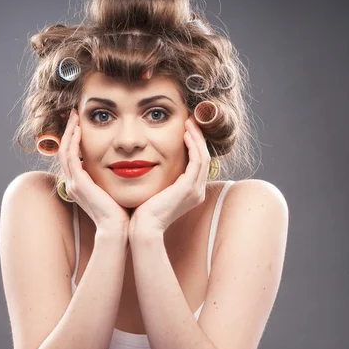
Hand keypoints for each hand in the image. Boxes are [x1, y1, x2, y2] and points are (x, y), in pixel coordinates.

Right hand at [58, 108, 129, 234]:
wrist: (117, 229)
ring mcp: (73, 183)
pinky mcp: (78, 183)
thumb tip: (126, 166)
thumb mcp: (114, 190)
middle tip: (74, 113)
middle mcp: (73, 183)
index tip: (81, 123)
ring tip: (75, 115)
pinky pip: (70, 156)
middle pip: (64, 150)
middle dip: (69, 131)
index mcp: (80, 185)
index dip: (74, 139)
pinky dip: (73, 141)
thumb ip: (114, 178)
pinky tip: (80, 129)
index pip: (72, 156)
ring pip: (64, 150)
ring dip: (69, 131)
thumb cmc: (121, 212)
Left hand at [128, 116, 209, 239]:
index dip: (194, 145)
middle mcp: (197, 191)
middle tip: (191, 120)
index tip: (186, 129)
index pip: (198, 164)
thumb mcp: (156, 191)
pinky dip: (193, 145)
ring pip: (203, 156)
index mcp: (191, 193)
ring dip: (197, 137)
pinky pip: (197, 160)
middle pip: (204, 157)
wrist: (144, 227)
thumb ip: (160, 179)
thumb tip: (151, 164)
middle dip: (198, 137)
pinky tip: (185, 134)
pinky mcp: (189, 187)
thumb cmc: (143, 211)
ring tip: (189, 122)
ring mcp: (195, 190)